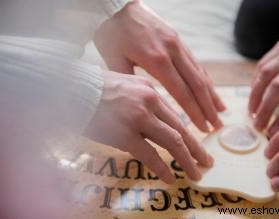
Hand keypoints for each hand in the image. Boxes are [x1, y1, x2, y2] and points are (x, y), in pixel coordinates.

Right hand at [84, 71, 213, 183]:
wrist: (71, 90)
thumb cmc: (94, 89)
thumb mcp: (125, 86)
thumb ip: (143, 101)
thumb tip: (156, 120)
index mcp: (150, 91)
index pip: (176, 116)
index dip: (189, 133)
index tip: (198, 144)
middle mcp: (149, 103)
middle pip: (180, 129)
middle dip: (196, 149)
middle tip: (207, 162)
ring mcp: (138, 118)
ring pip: (172, 142)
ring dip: (186, 160)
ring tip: (195, 173)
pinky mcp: (124, 134)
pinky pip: (150, 155)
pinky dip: (162, 168)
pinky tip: (170, 178)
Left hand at [94, 0, 224, 131]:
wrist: (118, 4)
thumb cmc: (112, 32)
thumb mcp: (114, 59)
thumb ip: (128, 82)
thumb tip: (137, 103)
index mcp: (156, 60)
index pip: (181, 92)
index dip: (194, 112)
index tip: (204, 128)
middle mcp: (173, 51)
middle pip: (197, 84)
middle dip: (208, 107)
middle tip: (218, 125)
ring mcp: (178, 44)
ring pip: (200, 73)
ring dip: (211, 94)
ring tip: (221, 111)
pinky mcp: (179, 39)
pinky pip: (196, 62)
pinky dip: (205, 78)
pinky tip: (210, 89)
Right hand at [249, 6, 278, 134]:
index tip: (275, 131)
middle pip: (278, 87)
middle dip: (266, 109)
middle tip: (259, 127)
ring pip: (265, 76)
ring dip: (255, 97)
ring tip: (250, 114)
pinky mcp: (277, 49)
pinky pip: (261, 67)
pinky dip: (254, 83)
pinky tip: (252, 96)